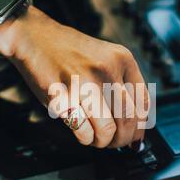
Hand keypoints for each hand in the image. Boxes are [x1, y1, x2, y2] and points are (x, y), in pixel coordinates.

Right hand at [0, 6, 148, 148]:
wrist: (36, 37)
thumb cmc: (70, 53)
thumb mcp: (106, 58)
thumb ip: (123, 86)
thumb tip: (136, 127)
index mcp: (122, 59)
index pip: (143, 103)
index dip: (140, 128)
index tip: (134, 137)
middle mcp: (107, 70)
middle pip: (128, 120)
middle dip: (122, 139)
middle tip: (114, 142)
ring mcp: (84, 83)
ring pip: (107, 130)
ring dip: (103, 142)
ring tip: (97, 138)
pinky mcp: (63, 97)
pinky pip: (83, 131)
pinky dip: (85, 138)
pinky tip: (82, 131)